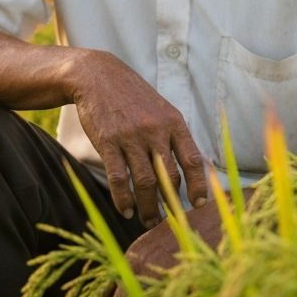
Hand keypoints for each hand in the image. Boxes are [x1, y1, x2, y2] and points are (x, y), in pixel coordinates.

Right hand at [70, 51, 207, 225]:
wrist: (98, 76)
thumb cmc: (132, 96)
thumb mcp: (160, 108)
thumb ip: (174, 135)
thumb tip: (192, 169)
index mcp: (173, 121)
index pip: (193, 160)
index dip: (198, 186)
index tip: (199, 206)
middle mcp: (155, 129)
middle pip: (170, 177)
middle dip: (171, 204)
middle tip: (170, 221)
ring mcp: (131, 136)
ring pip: (145, 182)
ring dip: (148, 208)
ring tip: (148, 221)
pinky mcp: (108, 141)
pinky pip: (119, 178)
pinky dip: (123, 199)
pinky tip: (125, 210)